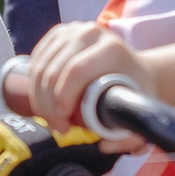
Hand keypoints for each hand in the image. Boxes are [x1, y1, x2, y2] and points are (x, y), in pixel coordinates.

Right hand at [19, 23, 154, 144]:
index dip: (63, 98)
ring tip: (52, 118)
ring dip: (39, 98)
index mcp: (111, 47)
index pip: (76, 70)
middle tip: (58, 127)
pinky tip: (46, 101)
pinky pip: (36, 61)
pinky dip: (35, 85)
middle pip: (54, 69)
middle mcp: (90, 32)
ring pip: (40, 66)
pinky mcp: (58, 34)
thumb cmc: (136, 92)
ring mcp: (72, 30)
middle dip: (48, 104)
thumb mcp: (139, 113)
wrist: (135, 69)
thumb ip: (129, 137)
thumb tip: (104, 145)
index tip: (66, 123)